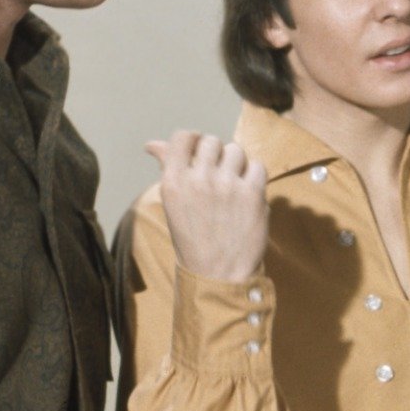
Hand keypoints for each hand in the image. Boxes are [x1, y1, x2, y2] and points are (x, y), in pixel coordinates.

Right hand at [147, 130, 269, 282]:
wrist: (217, 274)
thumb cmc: (192, 238)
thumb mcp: (172, 204)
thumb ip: (168, 168)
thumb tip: (152, 144)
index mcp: (173, 181)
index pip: (183, 136)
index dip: (193, 140)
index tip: (198, 152)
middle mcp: (199, 179)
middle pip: (212, 141)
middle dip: (216, 153)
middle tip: (217, 173)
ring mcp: (227, 185)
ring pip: (236, 150)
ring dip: (236, 164)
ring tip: (232, 184)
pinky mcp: (252, 194)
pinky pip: (257, 166)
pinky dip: (254, 177)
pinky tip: (247, 193)